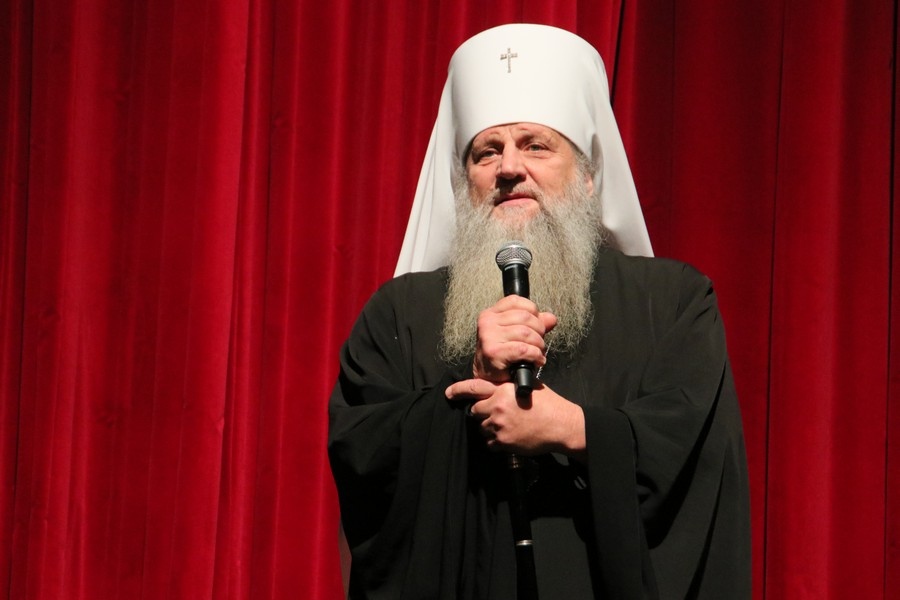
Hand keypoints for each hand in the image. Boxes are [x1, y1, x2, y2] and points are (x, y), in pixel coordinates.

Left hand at [445, 379, 584, 457]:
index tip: (449, 393)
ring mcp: (499, 425)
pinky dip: (495, 441)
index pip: (473, 388)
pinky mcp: (503, 441)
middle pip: (475, 411)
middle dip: (482, 413)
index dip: (458, 391)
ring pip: (481, 428)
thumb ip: (508, 388)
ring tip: (506, 426)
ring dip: (489, 428)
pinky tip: (509, 437)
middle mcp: (497, 406)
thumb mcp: (527, 387)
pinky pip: (489, 443)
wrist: (560, 425)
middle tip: (495, 415)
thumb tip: (497, 390)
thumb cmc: (548, 404)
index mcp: (502, 390)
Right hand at [473, 295, 556, 382]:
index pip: (516, 301)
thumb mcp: (517, 334)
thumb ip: (534, 323)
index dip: (532, 311)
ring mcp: (489, 337)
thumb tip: (551, 318)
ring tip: (538, 353)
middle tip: (539, 343)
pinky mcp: (494, 352)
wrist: (489, 380)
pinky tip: (537, 361)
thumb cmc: (503, 356)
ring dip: (538, 345)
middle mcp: (487, 322)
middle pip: (525, 317)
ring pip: (526, 333)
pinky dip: (535, 355)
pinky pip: (523, 349)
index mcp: (490, 314)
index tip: (536, 325)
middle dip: (539, 331)